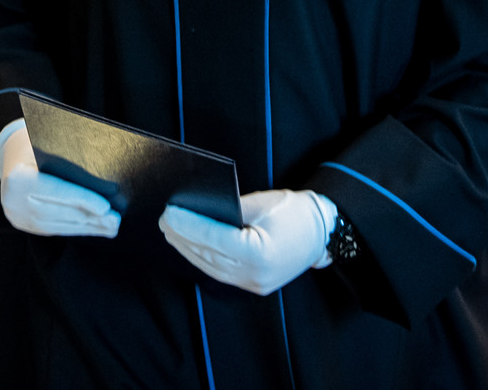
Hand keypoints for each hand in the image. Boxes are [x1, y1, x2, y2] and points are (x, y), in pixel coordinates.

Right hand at [0, 120, 119, 238]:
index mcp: (17, 178)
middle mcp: (13, 201)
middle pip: (59, 212)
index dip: (82, 199)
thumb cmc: (37, 143)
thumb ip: (69, 163)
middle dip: (90, 217)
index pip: (55, 191)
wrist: (10, 155)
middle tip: (116, 220)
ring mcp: (17, 216)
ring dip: (88, 227)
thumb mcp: (48, 145)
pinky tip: (96, 228)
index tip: (106, 207)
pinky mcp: (23, 224)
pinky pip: (54, 228)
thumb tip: (104, 181)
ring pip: (58, 225)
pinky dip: (77, 228)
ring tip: (111, 226)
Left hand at [159, 189, 335, 295]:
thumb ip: (232, 207)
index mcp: (261, 252)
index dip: (189, 226)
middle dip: (183, 237)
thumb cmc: (296, 212)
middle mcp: (256, 274)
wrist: (323, 233)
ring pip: (212, 267)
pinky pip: (221, 272)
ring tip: (170, 232)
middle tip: (164, 219)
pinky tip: (190, 246)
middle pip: (209, 255)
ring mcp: (255, 284)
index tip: (168, 213)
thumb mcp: (264, 202)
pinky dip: (203, 258)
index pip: (215, 239)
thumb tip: (200, 207)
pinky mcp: (254, 285)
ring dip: (188, 249)